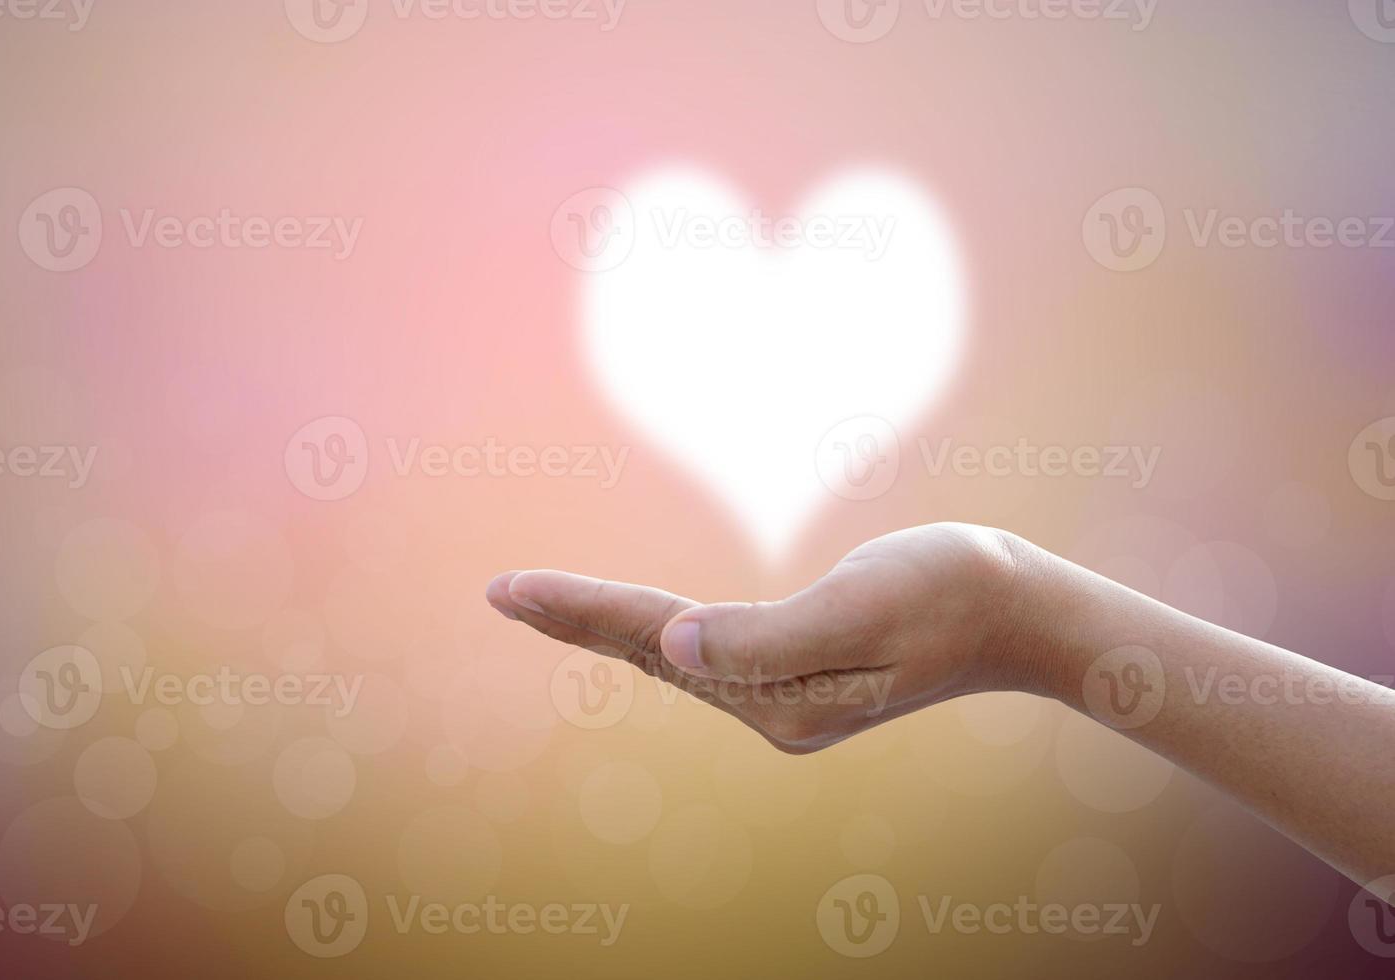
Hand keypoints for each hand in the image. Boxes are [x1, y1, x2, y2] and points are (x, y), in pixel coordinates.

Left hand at [486, 523, 1030, 752]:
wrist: (1018, 611)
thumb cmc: (951, 591)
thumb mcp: (863, 605)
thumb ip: (768, 635)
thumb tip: (674, 641)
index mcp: (781, 696)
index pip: (657, 640)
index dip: (581, 608)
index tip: (507, 586)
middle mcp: (773, 708)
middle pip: (651, 653)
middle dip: (574, 619)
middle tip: (498, 589)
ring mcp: (785, 697)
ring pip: (673, 655)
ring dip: (605, 624)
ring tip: (539, 600)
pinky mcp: (798, 674)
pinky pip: (707, 650)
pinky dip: (655, 627)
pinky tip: (636, 623)